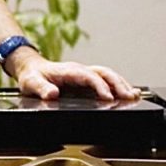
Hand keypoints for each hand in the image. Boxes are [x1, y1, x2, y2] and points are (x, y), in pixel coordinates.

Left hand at [8, 51, 139, 101]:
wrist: (31, 69)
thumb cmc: (32, 77)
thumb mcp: (31, 83)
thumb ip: (41, 88)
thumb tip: (52, 94)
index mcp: (68, 70)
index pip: (88, 76)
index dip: (99, 86)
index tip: (108, 97)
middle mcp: (80, 70)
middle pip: (104, 73)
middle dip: (118, 84)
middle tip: (129, 97)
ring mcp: (85, 74)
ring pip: (108, 75)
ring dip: (122, 84)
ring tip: (134, 96)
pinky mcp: (88, 80)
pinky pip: (107, 80)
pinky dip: (119, 85)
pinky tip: (130, 93)